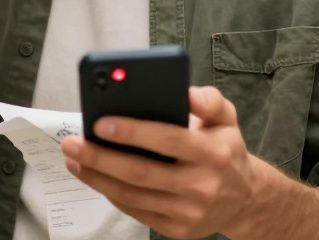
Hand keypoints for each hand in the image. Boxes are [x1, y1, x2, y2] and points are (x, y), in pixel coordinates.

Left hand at [61, 87, 265, 238]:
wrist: (246, 199)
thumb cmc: (226, 150)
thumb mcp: (226, 117)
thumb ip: (208, 99)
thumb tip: (184, 92)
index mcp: (214, 153)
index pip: (168, 140)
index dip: (132, 132)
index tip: (99, 122)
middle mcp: (203, 185)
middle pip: (141, 172)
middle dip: (100, 157)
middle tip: (72, 143)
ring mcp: (189, 212)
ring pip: (132, 195)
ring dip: (96, 177)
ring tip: (74, 159)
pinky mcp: (178, 229)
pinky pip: (136, 210)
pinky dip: (111, 193)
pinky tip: (95, 177)